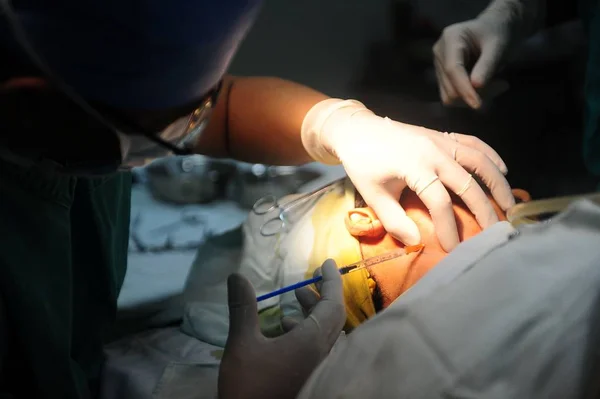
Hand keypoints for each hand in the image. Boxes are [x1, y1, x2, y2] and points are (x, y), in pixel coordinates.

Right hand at [218, 259, 345, 398]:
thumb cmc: (250, 386)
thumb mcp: (242, 345)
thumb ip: (243, 308)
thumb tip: (236, 276)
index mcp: (313, 342)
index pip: (333, 305)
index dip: (331, 281)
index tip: (325, 263)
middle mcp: (324, 355)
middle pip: (332, 319)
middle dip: (319, 297)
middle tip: (303, 284)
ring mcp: (319, 370)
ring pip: (325, 336)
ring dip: (311, 316)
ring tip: (291, 305)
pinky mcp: (312, 380)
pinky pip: (318, 350)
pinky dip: (306, 335)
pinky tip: (284, 334)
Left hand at [301, 99, 514, 251]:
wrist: (357, 129)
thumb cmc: (363, 163)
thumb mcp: (372, 194)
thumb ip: (393, 220)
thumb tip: (415, 242)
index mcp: (415, 167)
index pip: (440, 202)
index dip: (448, 227)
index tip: (453, 248)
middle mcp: (434, 152)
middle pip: (468, 183)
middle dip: (484, 209)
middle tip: (496, 231)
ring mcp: (441, 140)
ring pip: (478, 160)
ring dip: (497, 182)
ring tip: (509, 203)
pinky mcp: (442, 134)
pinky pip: (473, 142)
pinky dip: (490, 155)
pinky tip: (502, 169)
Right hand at [432, 17, 512, 108]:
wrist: (493, 29)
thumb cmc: (497, 32)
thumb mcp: (498, 45)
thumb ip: (487, 64)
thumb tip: (476, 86)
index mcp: (451, 38)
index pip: (452, 69)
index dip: (464, 88)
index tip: (478, 104)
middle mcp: (439, 53)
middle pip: (450, 86)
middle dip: (474, 94)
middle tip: (503, 85)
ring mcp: (438, 66)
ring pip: (450, 95)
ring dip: (474, 97)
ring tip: (498, 85)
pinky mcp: (443, 77)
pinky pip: (453, 95)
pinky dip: (471, 97)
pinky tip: (488, 87)